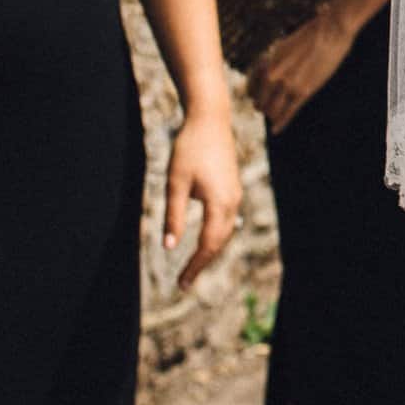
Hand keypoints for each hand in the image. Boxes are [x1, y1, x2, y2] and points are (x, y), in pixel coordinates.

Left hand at [163, 107, 243, 289]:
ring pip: (224, 231)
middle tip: (184, 282)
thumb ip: (173, 216)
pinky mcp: (232, 187)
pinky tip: (204, 239)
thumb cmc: (189, 149)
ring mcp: (235, 194)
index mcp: (219, 203)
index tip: (181, 284)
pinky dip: (215, 235)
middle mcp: (232, 201)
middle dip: (203, 263)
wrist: (210, 119)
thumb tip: (169, 247)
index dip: (195, 266)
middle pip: (219, 242)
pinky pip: (226, 219)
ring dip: (210, 249)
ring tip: (193, 266)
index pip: (208, 245)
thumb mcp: (175, 183)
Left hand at [248, 9, 358, 133]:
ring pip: (272, 111)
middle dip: (263, 107)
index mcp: (267, 62)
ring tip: (274, 119)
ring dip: (273, 115)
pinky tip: (277, 130)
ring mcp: (288, 85)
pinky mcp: (304, 92)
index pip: (250, 88)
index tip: (256, 99)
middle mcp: (273, 75)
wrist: (330, 31)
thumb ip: (274, 61)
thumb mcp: (284, 46)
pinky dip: (281, 123)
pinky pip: (288, 113)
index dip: (254, 95)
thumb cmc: (311, 36)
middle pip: (261, 102)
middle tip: (267, 110)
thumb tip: (268, 73)